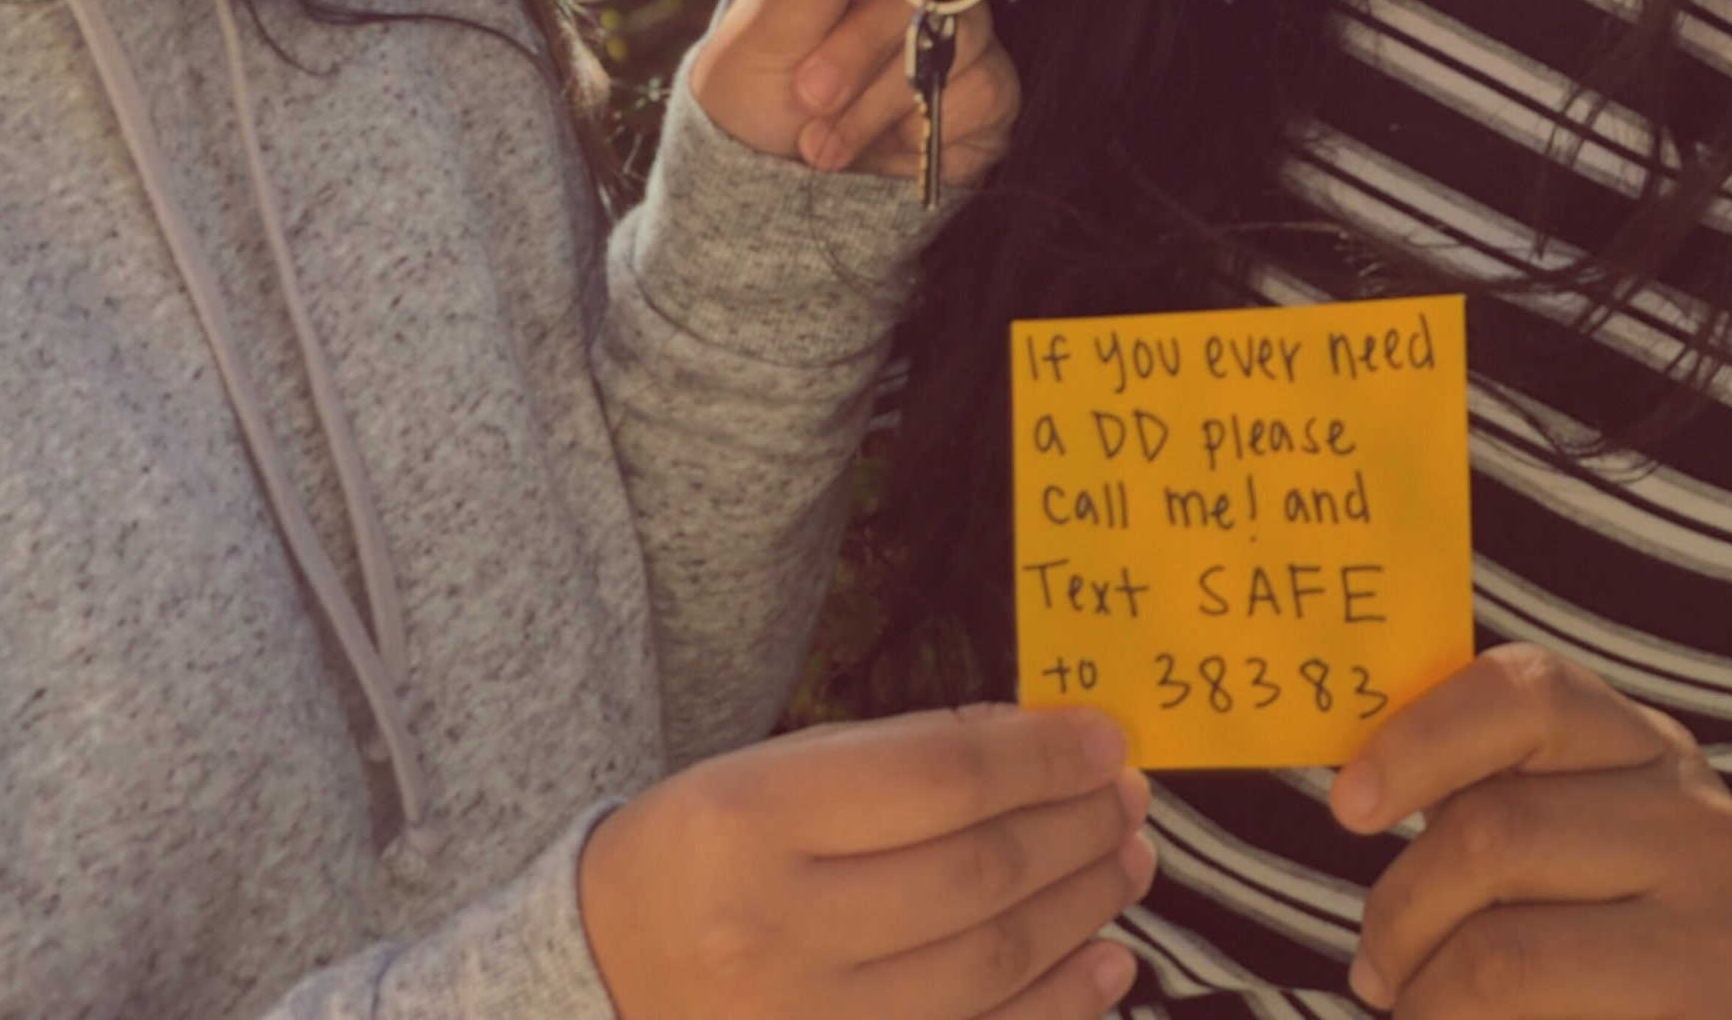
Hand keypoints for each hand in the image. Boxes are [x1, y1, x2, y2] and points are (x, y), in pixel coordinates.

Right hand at [578, 703, 1152, 1019]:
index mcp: (753, 819)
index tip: (1102, 737)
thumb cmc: (700, 857)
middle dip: (1075, 829)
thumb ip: (893, 758)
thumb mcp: (766, 775)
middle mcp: (781, 928)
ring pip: (991, 965)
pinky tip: (1106, 961)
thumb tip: (1032, 742)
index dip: (1039, 757)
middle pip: (976, 874)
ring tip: (1129, 860)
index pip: (936, 780)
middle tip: (1128, 796)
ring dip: (1081, 908)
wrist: (602, 981)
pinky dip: (1058, 1007)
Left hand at [687, 0, 1019, 179]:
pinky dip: (917, 128)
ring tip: (819, 135)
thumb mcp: (769, 18)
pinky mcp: (987, 81)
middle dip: (869, 38)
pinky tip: (872, 145)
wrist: (769, 165)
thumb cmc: (758, 74)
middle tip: (809, 91)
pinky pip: (984, 90)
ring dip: (877, 99)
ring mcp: (960, 19)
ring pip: (960, 35)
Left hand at [1331, 644, 1731, 1019]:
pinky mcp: (1706, 1017)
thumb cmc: (1586, 927)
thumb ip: (1474, 790)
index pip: (1526, 692)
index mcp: (1641, 744)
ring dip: (1428, 996)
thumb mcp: (1547, 833)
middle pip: (1492, 831)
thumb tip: (1354, 788)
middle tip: (1373, 972)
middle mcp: (1696, 822)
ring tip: (1417, 1011)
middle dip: (1401, 913)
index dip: (1421, 738)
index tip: (1347, 804)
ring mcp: (1715, 934)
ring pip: (1503, 955)